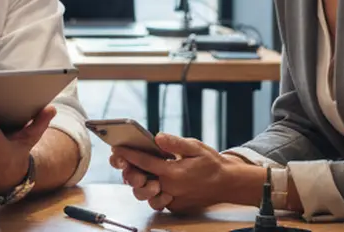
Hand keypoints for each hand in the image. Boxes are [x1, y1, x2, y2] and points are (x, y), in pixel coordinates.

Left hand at [112, 133, 242, 213]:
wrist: (227, 183)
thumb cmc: (212, 164)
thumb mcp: (195, 147)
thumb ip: (175, 143)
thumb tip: (157, 138)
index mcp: (173, 172)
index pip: (143, 162)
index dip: (128, 154)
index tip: (117, 148)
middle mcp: (170, 188)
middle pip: (139, 182)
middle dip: (129, 172)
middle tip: (124, 162)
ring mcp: (172, 199)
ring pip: (146, 196)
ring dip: (140, 185)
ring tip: (137, 173)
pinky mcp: (175, 205)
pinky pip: (158, 201)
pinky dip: (153, 192)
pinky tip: (153, 181)